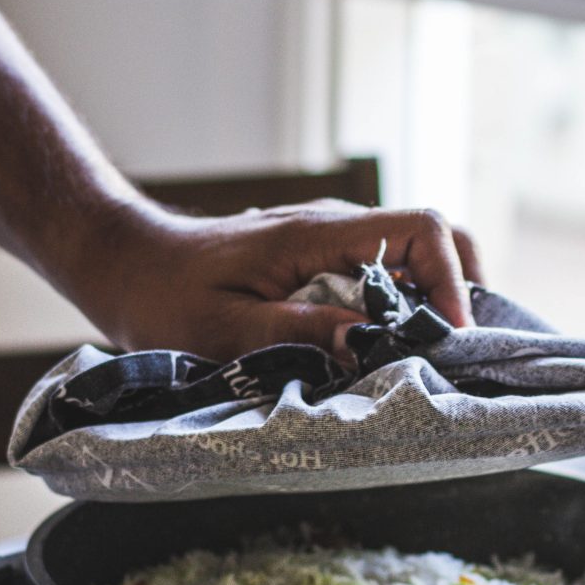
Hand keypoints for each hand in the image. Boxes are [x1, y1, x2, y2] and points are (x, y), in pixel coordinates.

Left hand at [76, 198, 484, 361]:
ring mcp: (330, 238)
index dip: (451, 279)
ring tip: (419, 358)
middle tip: (450, 351)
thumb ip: (295, 332)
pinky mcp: (320, 257)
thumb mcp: (223, 329)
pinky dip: (400, 306)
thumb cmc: (165, 298)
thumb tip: (364, 343)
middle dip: (457, 289)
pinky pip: (381, 271)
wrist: (127, 263)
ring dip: (428, 301)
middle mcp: (334, 226)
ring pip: (411, 256)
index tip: (450, 336)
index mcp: (317, 234)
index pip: (420, 230)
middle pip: (432, 238)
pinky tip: (381, 350)